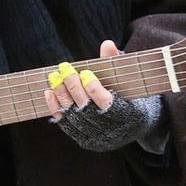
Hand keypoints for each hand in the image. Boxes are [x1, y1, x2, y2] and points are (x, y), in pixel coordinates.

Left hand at [43, 40, 162, 152]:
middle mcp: (113, 132)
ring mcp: (98, 139)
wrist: (136, 125)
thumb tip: (106, 44)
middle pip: (87, 110)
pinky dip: (56, 108)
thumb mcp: (130, 80)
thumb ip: (116, 63)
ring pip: (75, 118)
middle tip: (64, 68)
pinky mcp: (85, 141)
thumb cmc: (132, 96)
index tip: (85, 72)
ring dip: (62, 96)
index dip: (94, 89)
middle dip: (74, 87)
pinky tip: (49, 92)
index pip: (107, 105)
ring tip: (54, 77)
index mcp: (130, 117)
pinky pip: (67, 125)